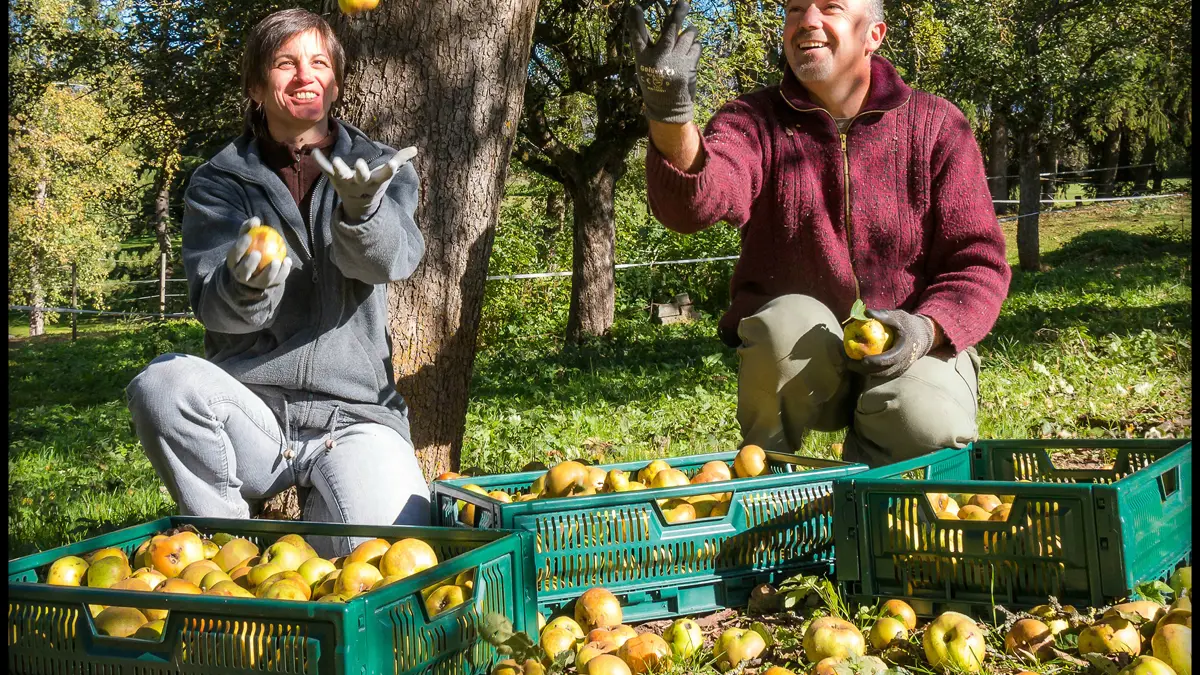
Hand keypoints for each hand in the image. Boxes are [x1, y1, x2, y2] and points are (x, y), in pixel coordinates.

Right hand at [225, 217, 292, 288]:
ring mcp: (255, 284)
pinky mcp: (268, 287)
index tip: (248, 236)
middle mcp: (242, 276)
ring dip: (269, 272)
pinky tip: (288, 261)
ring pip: (261, 281)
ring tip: (276, 261)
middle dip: (249, 264)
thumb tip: (255, 220)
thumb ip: (249, 228)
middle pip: (244, 272)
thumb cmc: (249, 248)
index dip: (239, 246)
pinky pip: (276, 281)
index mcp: (233, 263)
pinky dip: (283, 272)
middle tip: (257, 253)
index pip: (234, 255)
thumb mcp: (247, 237)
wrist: (254, 269)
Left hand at [313, 146, 417, 222]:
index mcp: (376, 180)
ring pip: (342, 175)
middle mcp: (361, 182)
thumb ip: (400, 160)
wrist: (358, 205)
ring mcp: (346, 181)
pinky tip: (314, 151)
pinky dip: (320, 162)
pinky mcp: (334, 179)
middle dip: (361, 171)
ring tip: (336, 160)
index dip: (390, 168)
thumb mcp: (387, 175)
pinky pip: (325, 170)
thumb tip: (415, 149)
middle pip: (361, 177)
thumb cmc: (374, 184)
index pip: (385, 174)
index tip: (393, 162)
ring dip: (339, 169)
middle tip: (360, 163)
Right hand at [626, 0, 700, 123]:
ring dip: (691, 31)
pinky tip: (691, 51)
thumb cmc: (655, 85)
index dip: (636, 22)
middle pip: (669, 30)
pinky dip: (695, 46)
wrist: (668, 108)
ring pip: (687, 36)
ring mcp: (676, 62)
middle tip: (683, 3)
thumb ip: (651, 49)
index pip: (638, 37)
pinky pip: (696, 47)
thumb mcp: (645, 68)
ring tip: (690, 30)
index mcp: (644, 59)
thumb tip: (665, 28)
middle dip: (677, 14)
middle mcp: (659, 58)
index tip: (635, 8)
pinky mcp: (689, 66)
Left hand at [846, 309, 935, 377]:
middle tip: (849, 364)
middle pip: (883, 371)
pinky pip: (882, 374)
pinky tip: (858, 366)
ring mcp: (901, 369)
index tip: (862, 359)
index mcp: (905, 349)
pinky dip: (870, 372)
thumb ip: (884, 315)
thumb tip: (866, 312)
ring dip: (865, 372)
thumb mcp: (898, 317)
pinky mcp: (897, 371)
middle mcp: (904, 362)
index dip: (876, 362)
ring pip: (881, 375)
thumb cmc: (908, 324)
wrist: (923, 336)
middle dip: (865, 370)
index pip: (890, 359)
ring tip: (851, 364)